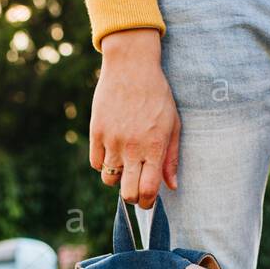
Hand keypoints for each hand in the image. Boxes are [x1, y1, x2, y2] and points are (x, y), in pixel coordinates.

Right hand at [89, 29, 180, 208]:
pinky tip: (113, 152)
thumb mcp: (173, 124)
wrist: (131, 66)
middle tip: (136, 190)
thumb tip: (172, 186)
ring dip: (118, 179)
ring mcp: (112, 140)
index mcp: (154, 147)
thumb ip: (172, 157)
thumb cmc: (157, 95)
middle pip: (127, 193)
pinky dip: (103, 164)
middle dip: (133, 198)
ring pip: (109, 180)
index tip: (149, 199)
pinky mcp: (96, 132)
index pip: (148, 190)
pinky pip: (96, 163)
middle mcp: (132, 147)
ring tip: (125, 165)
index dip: (148, 202)